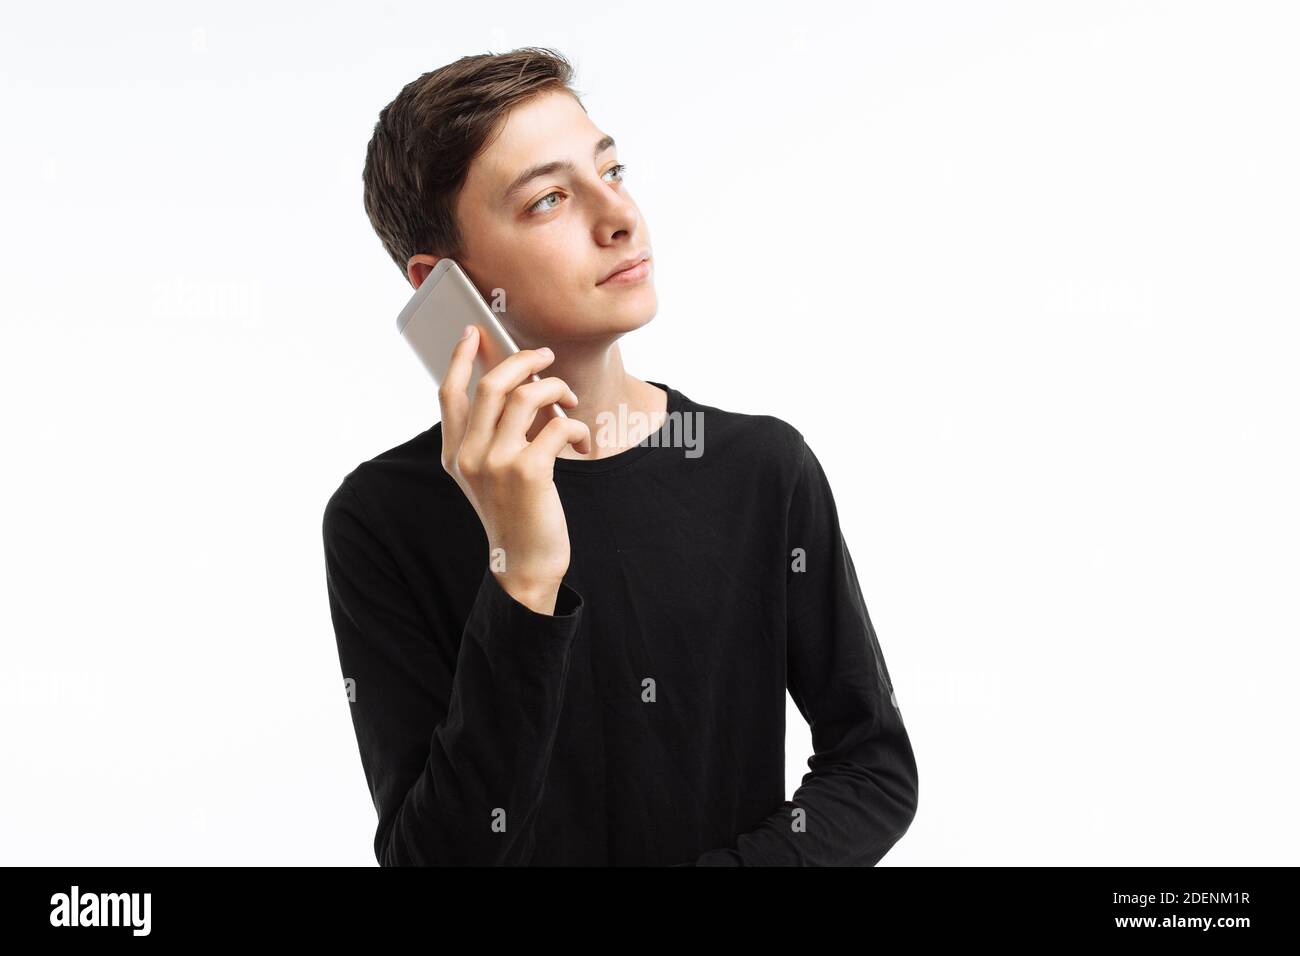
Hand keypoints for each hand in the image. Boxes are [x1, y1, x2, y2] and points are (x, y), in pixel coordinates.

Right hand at [438, 326, 590, 613]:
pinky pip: (557, 425)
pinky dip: (574, 427)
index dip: (460, 358)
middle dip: (523, 361)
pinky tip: (580, 442)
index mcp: (454, 453)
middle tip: (545, 357)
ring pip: (528, 396)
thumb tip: (521, 387)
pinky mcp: (529, 472)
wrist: (523, 564)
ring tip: (569, 402)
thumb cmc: (514, 514)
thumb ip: (490, 437)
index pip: (450, 393)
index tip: (474, 332)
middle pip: (492, 384)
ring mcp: (497, 463)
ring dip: (556, 390)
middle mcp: (469, 455)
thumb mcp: (488, 476)